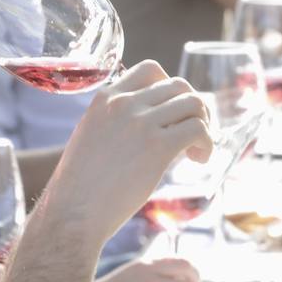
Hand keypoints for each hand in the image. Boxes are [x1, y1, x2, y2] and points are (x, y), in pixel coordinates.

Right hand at [48, 63, 212, 247]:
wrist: (73, 211)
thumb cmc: (80, 185)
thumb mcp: (91, 136)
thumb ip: (116, 121)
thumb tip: (151, 125)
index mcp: (105, 98)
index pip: (150, 70)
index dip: (170, 88)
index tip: (171, 112)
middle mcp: (124, 103)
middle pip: (179, 85)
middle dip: (192, 107)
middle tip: (191, 133)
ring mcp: (141, 123)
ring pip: (194, 103)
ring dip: (204, 124)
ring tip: (197, 148)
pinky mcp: (158, 146)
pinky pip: (198, 129)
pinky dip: (207, 143)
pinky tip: (199, 159)